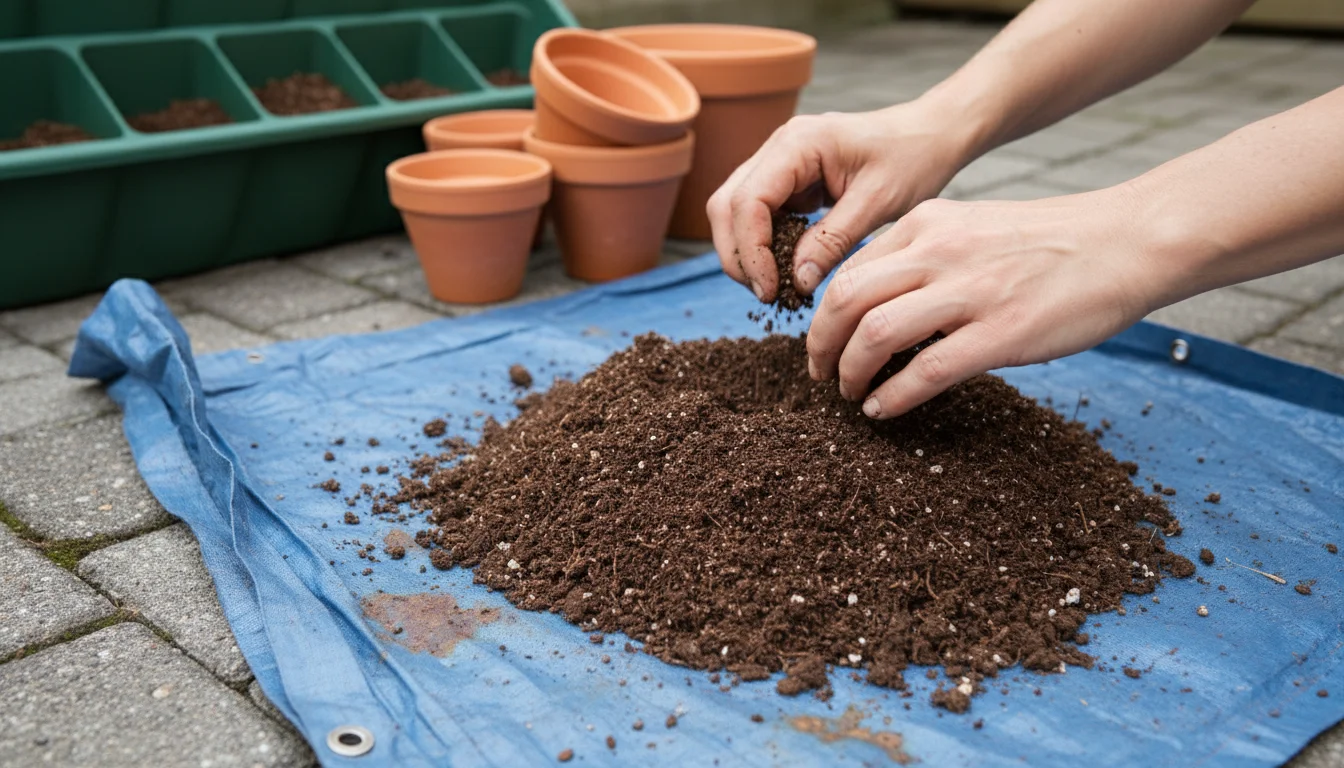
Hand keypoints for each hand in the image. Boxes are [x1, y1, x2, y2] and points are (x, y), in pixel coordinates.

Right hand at [707, 99, 973, 301]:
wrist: (930, 135)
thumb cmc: (912, 158)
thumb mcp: (878, 202)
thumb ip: (834, 240)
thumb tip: (797, 282)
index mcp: (798, 143)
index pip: (748, 201)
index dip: (751, 252)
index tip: (770, 290)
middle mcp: (778, 147)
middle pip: (727, 206)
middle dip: (739, 256)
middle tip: (767, 295)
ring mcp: (778, 162)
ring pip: (735, 211)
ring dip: (746, 253)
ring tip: (776, 288)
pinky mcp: (787, 181)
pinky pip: (758, 215)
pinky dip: (763, 246)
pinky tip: (787, 270)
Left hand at [806, 188, 1161, 418]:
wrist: (1125, 242)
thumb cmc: (1051, 243)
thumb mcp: (973, 229)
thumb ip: (925, 257)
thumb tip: (881, 304)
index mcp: (927, 224)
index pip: (849, 270)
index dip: (824, 315)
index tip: (824, 342)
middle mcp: (938, 252)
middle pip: (844, 300)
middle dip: (820, 345)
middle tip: (820, 375)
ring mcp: (969, 293)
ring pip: (873, 335)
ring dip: (849, 373)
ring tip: (850, 394)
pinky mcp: (1000, 333)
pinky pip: (924, 372)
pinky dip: (892, 397)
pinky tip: (883, 410)